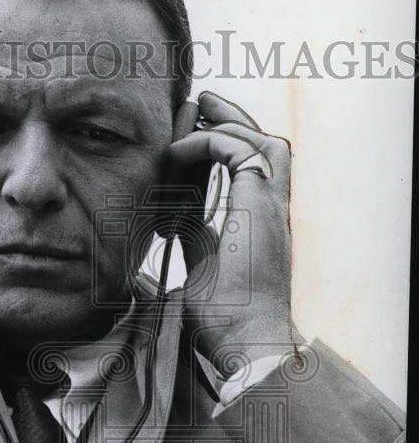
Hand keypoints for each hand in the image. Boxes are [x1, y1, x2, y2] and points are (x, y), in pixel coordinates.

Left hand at [167, 91, 303, 376]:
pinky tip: (177, 150)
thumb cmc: (224, 317)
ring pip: (260, 142)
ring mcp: (270, 206)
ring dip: (226, 122)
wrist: (243, 337)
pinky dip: (205, 142)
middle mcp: (271, 211)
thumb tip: (171, 223)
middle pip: (262, 148)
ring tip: (196, 108)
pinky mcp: (258, 203)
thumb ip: (193, 238)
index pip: (247, 172)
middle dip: (231, 122)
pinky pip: (234, 150)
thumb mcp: (200, 264)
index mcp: (259, 224)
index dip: (219, 150)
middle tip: (200, 104)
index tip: (187, 142)